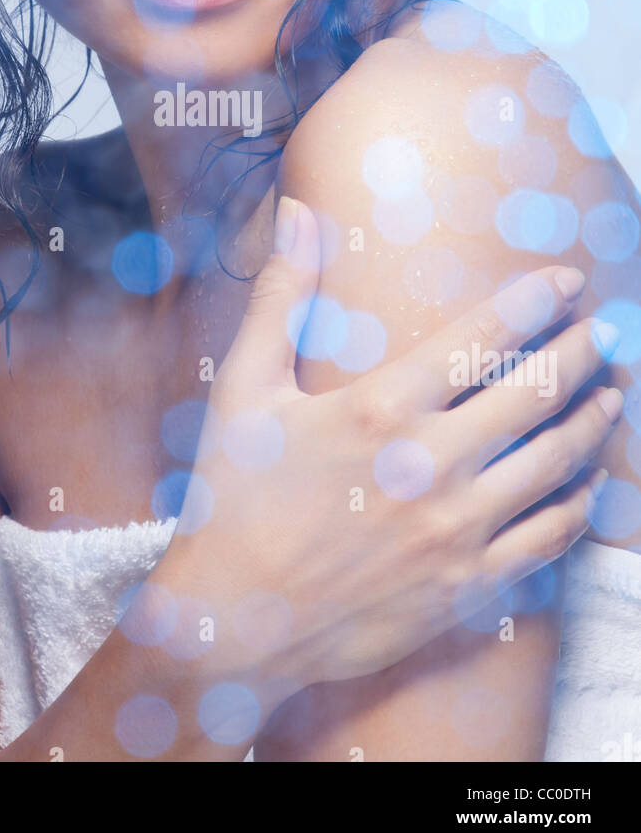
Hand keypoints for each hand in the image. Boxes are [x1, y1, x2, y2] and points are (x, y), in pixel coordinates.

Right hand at [157, 196, 621, 709]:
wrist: (230, 621)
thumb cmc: (233, 496)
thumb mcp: (247, 386)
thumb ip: (283, 294)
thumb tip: (296, 211)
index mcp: (379, 407)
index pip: (483, 337)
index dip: (535, 301)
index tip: (566, 281)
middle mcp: (429, 465)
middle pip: (537, 392)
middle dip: (581, 352)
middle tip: (602, 331)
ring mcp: (454, 530)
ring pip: (555, 463)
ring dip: (592, 421)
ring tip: (610, 394)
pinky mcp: (464, 586)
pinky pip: (547, 539)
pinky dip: (577, 504)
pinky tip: (585, 483)